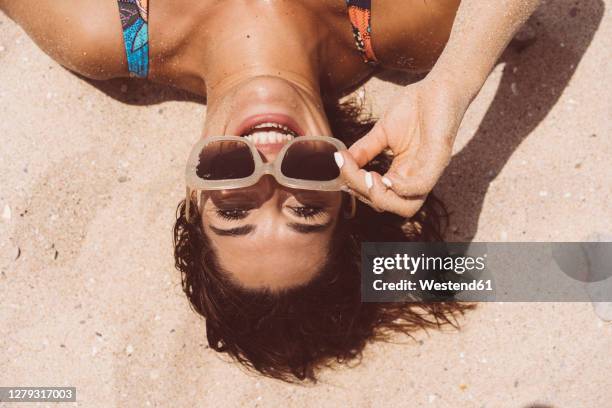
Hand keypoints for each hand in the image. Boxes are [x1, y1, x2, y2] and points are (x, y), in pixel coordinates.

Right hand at [335, 76, 470, 216]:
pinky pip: (421, 186)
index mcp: (402, 173)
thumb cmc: (415, 106)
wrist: (440, 84)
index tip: (341, 162)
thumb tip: (340, 161)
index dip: (356, 185)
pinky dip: (401, 187)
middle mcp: (416, 177)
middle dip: (366, 195)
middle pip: (391, 207)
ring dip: (382, 198)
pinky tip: (385, 176)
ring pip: (407, 207)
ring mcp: (429, 170)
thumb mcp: (382, 131)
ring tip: (367, 178)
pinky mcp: (440, 158)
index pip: (378, 194)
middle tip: (354, 173)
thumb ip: (364, 149)